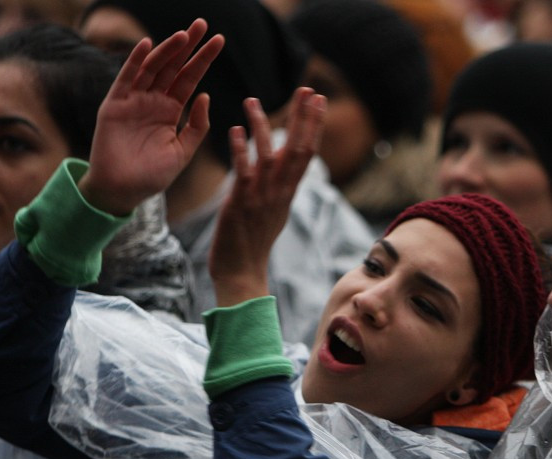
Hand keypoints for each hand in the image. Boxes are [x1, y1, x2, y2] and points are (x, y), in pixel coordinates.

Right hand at [78, 19, 223, 215]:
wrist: (123, 191)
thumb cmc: (152, 175)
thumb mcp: (183, 152)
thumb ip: (196, 127)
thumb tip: (205, 96)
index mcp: (170, 111)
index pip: (190, 79)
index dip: (203, 60)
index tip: (219, 41)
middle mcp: (153, 101)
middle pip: (173, 67)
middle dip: (188, 46)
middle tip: (203, 25)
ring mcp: (133, 101)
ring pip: (152, 69)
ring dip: (167, 51)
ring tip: (184, 36)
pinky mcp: (114, 105)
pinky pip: (125, 79)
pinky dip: (135, 62)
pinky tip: (148, 45)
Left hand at [209, 88, 326, 306]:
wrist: (241, 274)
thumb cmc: (252, 245)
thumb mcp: (272, 212)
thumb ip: (279, 188)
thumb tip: (287, 169)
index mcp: (287, 193)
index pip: (306, 153)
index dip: (313, 125)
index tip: (316, 100)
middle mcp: (279, 193)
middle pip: (298, 150)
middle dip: (303, 118)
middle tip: (307, 90)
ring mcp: (261, 198)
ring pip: (269, 156)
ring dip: (262, 127)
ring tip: (252, 101)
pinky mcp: (241, 205)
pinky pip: (243, 173)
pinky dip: (240, 150)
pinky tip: (234, 130)